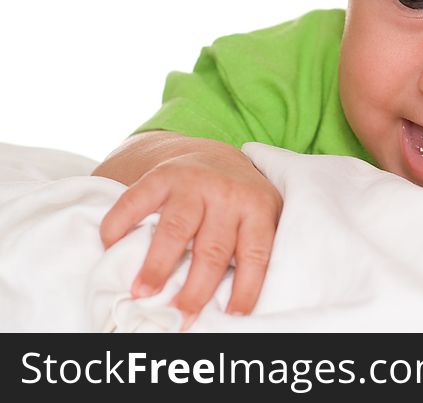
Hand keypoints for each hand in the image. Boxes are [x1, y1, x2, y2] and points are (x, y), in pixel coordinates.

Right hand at [99, 149, 281, 326]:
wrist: (216, 156)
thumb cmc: (240, 201)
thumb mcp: (262, 217)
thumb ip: (252, 250)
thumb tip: (235, 307)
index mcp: (258, 208)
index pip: (255, 253)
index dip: (246, 287)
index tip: (234, 316)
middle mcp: (227, 194)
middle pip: (213, 248)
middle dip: (196, 288)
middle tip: (180, 316)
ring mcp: (193, 182)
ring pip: (177, 228)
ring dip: (157, 264)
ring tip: (143, 293)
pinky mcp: (161, 176)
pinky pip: (136, 201)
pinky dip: (119, 225)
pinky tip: (111, 247)